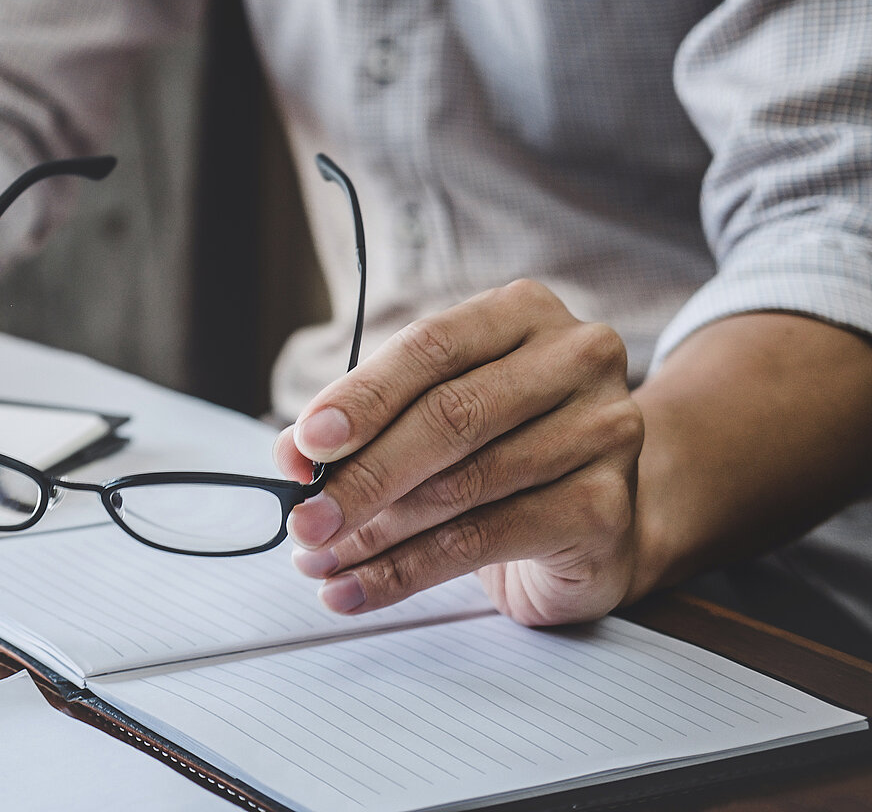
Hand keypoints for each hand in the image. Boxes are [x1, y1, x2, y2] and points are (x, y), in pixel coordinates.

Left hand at [273, 279, 644, 625]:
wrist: (594, 513)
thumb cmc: (497, 446)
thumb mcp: (429, 413)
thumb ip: (365, 424)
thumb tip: (294, 452)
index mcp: (523, 312)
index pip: (430, 348)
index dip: (361, 398)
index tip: (303, 446)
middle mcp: (576, 360)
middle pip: (449, 417)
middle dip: (363, 476)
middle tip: (304, 519)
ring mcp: (603, 432)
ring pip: (464, 486)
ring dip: (376, 531)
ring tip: (318, 558)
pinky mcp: (607, 508)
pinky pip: (486, 541)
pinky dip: (406, 571)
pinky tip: (357, 588)